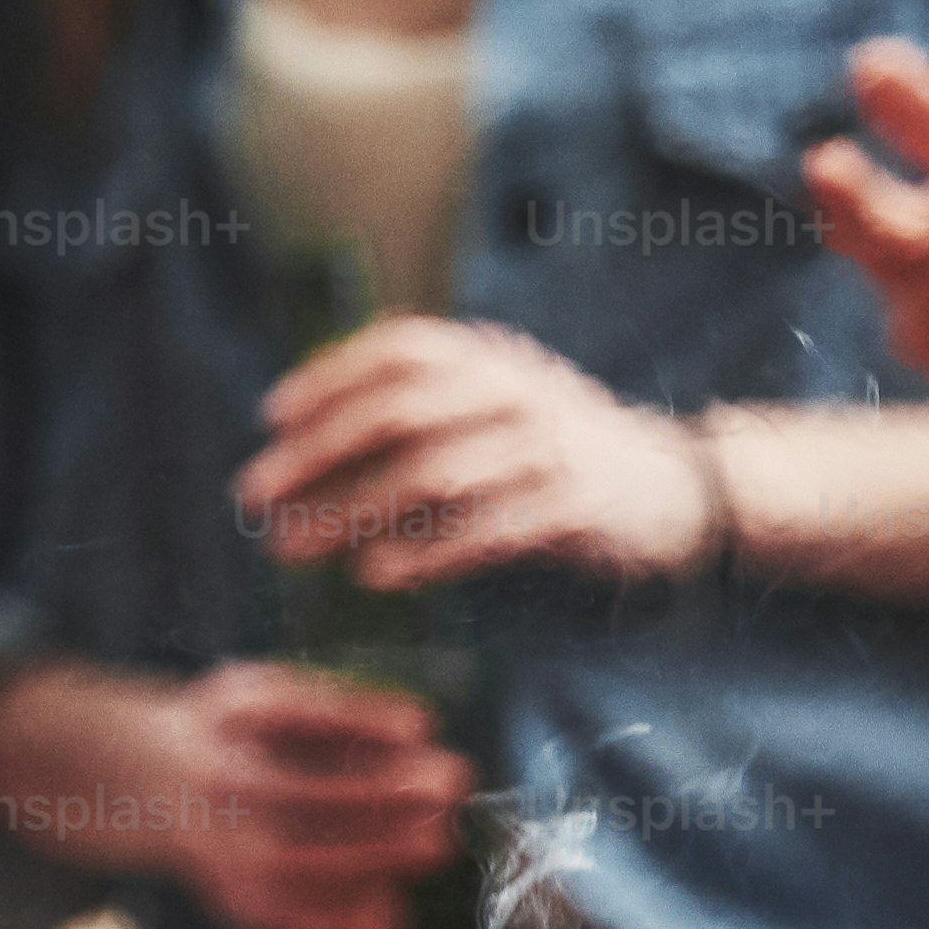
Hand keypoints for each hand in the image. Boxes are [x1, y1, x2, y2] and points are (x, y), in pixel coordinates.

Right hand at [0, 657, 470, 928]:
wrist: (145, 783)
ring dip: (377, 857)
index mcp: (230, 720)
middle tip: (451, 788)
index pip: (302, 716)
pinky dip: (340, 922)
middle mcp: (222, 783)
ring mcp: (222, 845)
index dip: (366, 720)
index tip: (424, 723)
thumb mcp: (265, 694)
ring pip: (302, 862)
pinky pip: (288, 918)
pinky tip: (392, 915)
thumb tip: (422, 732)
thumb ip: (336, 709)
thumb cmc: (232, 732)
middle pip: (306, 794)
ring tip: (438, 844)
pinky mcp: (231, 897)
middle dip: (385, 795)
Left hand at [239, 314, 724, 589]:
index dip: (327, 380)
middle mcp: (515, 393)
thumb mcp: (497, 401)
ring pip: (430, 477)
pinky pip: (484, 533)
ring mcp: (546, 451)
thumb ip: (424, 405)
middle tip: (255, 496)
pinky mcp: (570, 511)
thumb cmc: (558, 450)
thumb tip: (311, 434)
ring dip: (351, 514)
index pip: (396, 353)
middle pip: (399, 415)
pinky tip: (377, 575)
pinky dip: (424, 554)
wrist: (674, 486)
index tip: (269, 419)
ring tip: (295, 547)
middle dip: (316, 456)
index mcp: (490, 358)